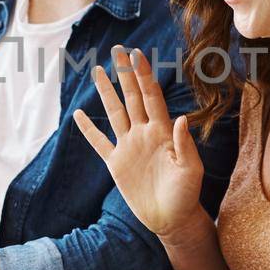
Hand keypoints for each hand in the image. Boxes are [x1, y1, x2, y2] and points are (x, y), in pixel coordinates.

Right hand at [73, 46, 207, 246]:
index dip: (144, 76)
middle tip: (117, 50)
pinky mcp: (116, 164)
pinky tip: (79, 115)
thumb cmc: (186, 194)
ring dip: (106, 92)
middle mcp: (143, 133)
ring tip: (97, 71)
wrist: (172, 219)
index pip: (151, 97)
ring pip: (114, 113)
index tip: (137, 54)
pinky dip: (88, 130)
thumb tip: (179, 118)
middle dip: (124, 73)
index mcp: (161, 132)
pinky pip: (99, 143)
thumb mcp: (190, 170)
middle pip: (131, 97)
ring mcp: (128, 147)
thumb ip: (184, 145)